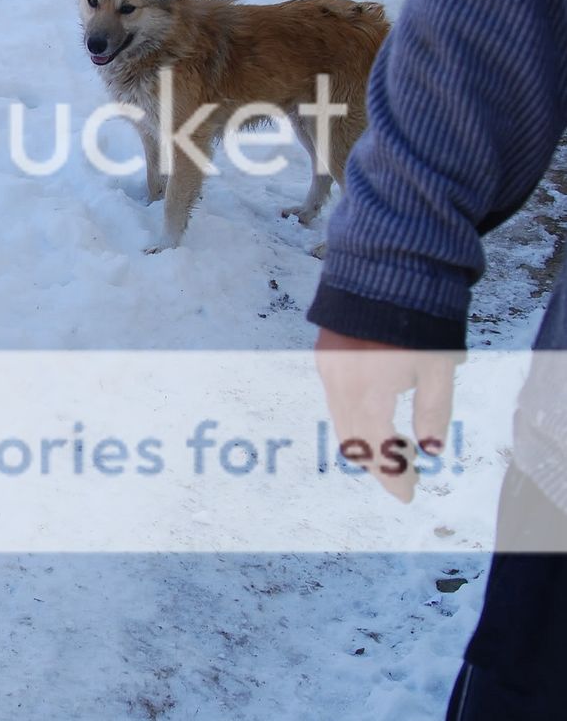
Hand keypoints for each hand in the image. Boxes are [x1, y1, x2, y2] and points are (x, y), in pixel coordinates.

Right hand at [314, 329, 455, 501]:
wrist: (385, 269)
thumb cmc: (419, 321)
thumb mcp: (438, 370)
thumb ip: (434, 412)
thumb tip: (432, 449)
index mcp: (370, 395)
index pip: (378, 450)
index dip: (393, 477)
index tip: (408, 494)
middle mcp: (341, 387)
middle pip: (353, 440)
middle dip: (377, 463)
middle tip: (403, 475)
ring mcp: (328, 370)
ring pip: (341, 421)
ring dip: (363, 441)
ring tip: (392, 447)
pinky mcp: (325, 356)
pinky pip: (335, 400)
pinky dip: (352, 417)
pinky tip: (373, 416)